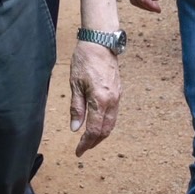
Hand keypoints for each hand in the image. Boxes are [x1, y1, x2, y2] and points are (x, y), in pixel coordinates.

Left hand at [68, 41, 120, 156]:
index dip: (85, 143)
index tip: (78, 151)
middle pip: (105, 130)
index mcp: (100, 100)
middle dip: (94, 142)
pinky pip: (114, 114)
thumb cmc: (85, 60)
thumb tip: (75, 128)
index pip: (93, 130)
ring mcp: (117, 96)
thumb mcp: (75, 84)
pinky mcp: (118, 91)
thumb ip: (77, 108)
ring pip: (111, 123)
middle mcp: (112, 101)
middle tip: (83, 148)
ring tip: (89, 139)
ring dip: (101, 134)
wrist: (101, 42)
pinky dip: (106, 123)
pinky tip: (97, 123)